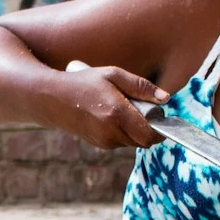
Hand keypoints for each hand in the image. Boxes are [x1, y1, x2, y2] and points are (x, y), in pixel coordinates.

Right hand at [51, 61, 168, 149]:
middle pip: (144, 141)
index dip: (161, 129)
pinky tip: (111, 117)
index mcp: (116, 113)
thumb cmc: (84, 82)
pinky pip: (121, 142)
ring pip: (133, 142)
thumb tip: (166, 99)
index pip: (150, 134)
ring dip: (136, 131)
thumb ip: (142, 87)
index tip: (162, 118)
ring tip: (123, 110)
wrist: (53, 99)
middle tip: (142, 109)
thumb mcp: (113, 75)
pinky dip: (124, 132)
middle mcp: (111, 131)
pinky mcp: (100, 145)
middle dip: (149, 128)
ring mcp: (104, 141)